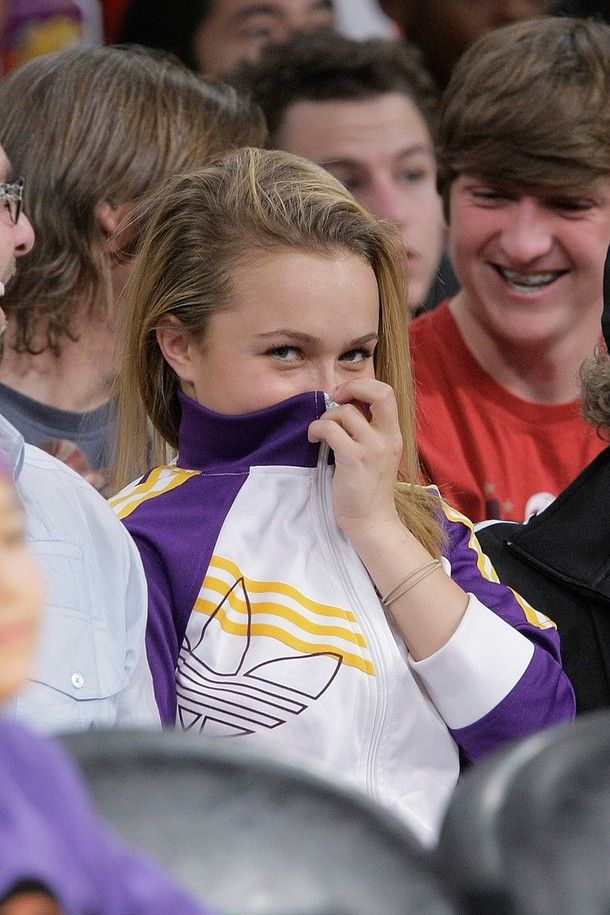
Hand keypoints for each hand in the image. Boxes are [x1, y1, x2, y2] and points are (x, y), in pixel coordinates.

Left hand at [307, 378, 403, 541]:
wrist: (371, 521)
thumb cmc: (368, 490)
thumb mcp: (377, 455)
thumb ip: (368, 432)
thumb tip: (343, 408)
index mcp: (394, 435)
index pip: (387, 393)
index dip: (363, 385)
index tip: (345, 396)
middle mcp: (388, 437)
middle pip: (379, 392)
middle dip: (352, 387)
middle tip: (335, 400)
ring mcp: (372, 448)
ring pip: (346, 412)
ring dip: (326, 418)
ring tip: (321, 433)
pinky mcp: (354, 459)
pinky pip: (330, 429)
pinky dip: (316, 429)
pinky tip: (314, 440)